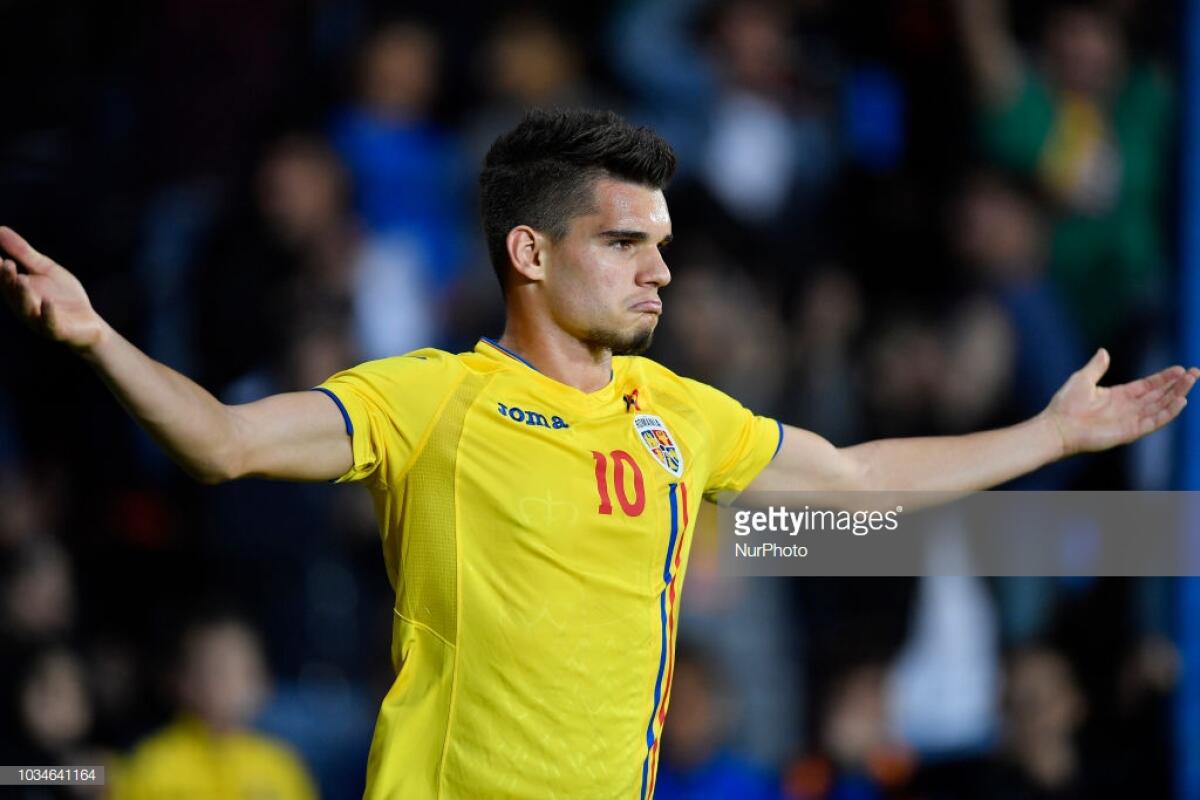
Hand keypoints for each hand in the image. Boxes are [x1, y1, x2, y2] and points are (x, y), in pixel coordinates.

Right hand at [0, 226, 107, 351]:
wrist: (89, 324)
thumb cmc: (63, 295)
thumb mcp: (45, 269)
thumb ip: (23, 253)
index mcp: (17, 291)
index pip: (3, 278)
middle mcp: (24, 306)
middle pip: (12, 292)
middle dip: (7, 279)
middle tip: (6, 263)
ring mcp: (39, 320)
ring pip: (27, 309)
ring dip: (24, 295)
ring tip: (22, 280)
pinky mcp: (58, 331)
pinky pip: (50, 324)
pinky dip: (48, 314)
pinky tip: (48, 302)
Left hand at [1042, 348, 1198, 457]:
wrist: (1057, 426)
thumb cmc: (1065, 404)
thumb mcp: (1082, 379)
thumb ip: (1097, 367)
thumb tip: (1104, 351)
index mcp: (1118, 396)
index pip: (1148, 386)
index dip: (1164, 378)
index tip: (1180, 369)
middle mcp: (1128, 408)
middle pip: (1159, 395)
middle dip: (1177, 384)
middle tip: (1195, 373)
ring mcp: (1130, 420)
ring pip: (1161, 406)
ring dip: (1177, 395)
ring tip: (1191, 382)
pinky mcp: (1130, 432)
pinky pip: (1154, 422)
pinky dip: (1168, 412)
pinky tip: (1180, 401)